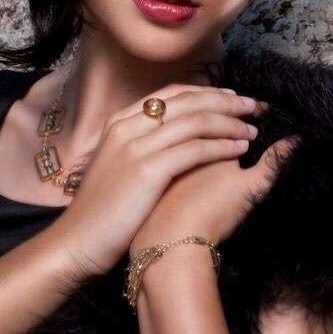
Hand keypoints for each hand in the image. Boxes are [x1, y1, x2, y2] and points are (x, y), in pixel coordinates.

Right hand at [50, 84, 270, 278]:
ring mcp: (136, 147)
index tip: (232, 98)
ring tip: (253, 129)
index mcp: (119, 122)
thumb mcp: (117, 166)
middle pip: (188, 102)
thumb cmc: (102, 211)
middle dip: (226, 102)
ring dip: (230, 123)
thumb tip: (173, 139)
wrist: (78, 241)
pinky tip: (240, 149)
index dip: (207, 92)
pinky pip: (195, 149)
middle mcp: (127, 127)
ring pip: (195, 121)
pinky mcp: (147, 171)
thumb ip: (141, 146)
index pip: (171, 94)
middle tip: (254, 107)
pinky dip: (222, 146)